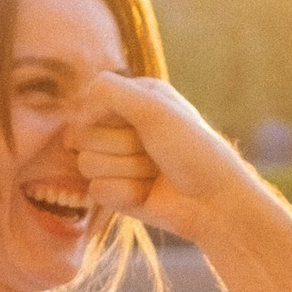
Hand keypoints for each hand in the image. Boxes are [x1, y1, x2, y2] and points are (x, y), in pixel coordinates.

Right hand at [65, 69, 254, 240]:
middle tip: (155, 151)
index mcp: (133, 99)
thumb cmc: (193, 149)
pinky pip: (97, 191)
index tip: (143, 123)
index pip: (88, 102)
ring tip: (155, 172)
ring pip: (87, 164)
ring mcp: (116, 161)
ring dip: (128, 169)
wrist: (214, 200)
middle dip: (122, 145)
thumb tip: (77, 110)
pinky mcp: (115, 193)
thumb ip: (109, 90)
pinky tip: (148, 193)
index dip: (108, 117)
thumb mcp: (154, 106)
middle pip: (83, 135)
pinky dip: (125, 192)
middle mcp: (121, 127)